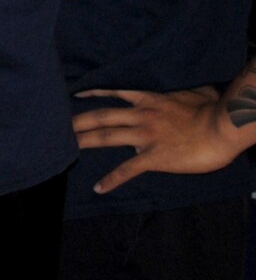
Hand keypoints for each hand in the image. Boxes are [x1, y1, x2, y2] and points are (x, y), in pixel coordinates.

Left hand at [73, 86, 242, 192]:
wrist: (222, 127)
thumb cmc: (213, 109)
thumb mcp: (195, 92)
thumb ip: (183, 93)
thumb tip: (191, 92)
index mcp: (149, 100)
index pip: (114, 93)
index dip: (94, 94)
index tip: (77, 95)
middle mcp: (141, 116)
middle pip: (101, 116)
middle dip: (77, 121)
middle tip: (56, 125)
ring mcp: (145, 136)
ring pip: (106, 137)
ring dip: (84, 142)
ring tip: (63, 149)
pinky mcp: (153, 157)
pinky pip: (127, 169)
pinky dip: (112, 180)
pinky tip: (99, 188)